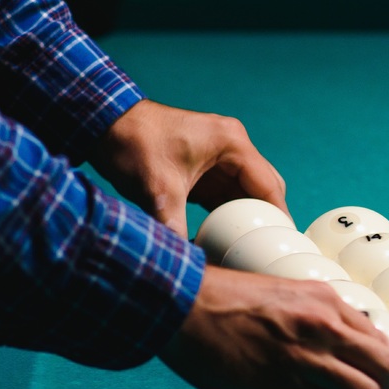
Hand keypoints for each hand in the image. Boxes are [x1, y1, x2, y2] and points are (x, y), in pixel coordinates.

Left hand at [90, 99, 286, 236]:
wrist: (103, 123)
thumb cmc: (133, 144)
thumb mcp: (157, 190)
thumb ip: (174, 226)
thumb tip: (183, 265)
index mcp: (232, 144)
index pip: (269, 185)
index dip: (280, 217)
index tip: (285, 246)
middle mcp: (232, 146)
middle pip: (264, 187)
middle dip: (266, 219)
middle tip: (268, 252)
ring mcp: (218, 154)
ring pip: (245, 192)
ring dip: (247, 217)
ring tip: (251, 249)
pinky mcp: (203, 165)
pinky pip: (225, 192)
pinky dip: (227, 213)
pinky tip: (226, 236)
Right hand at [160, 268, 388, 388]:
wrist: (183, 304)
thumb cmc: (226, 300)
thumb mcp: (285, 295)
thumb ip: (316, 317)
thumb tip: (341, 348)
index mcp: (327, 302)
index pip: (381, 339)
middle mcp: (326, 327)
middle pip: (385, 368)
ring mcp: (307, 357)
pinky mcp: (285, 386)